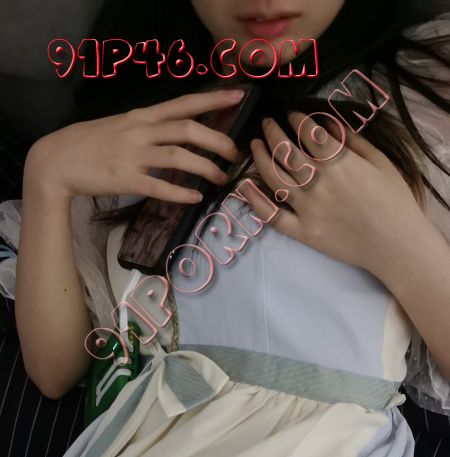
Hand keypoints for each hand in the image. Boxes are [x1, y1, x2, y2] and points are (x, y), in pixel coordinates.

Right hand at [24, 89, 244, 202]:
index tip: (237, 97)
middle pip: (188, 129)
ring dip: (205, 168)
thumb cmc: (89, 144)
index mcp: (141, 116)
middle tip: (234, 153)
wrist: (57, 160)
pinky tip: (195, 197)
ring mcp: (132, 155)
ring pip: (178, 157)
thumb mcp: (121, 126)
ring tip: (221, 178)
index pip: (183, 103)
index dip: (212, 100)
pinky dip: (179, 192)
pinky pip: (158, 186)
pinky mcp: (125, 179)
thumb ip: (147, 128)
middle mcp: (140, 131)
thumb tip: (173, 133)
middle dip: (217, 140)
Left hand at [246, 112, 425, 282]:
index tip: (291, 113)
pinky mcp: (303, 232)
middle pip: (285, 150)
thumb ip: (353, 141)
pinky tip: (244, 187)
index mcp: (339, 162)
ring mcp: (308, 209)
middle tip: (267, 123)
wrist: (395, 244)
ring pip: (274, 178)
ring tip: (255, 145)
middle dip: (272, 131)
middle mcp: (318, 182)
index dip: (296, 118)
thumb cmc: (394, 201)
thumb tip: (328, 124)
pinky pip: (272, 216)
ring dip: (260, 157)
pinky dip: (254, 201)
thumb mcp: (381, 162)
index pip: (308, 132)